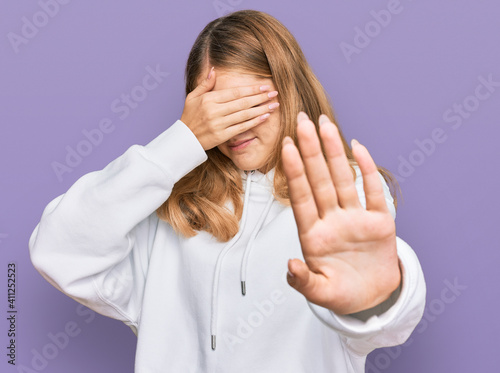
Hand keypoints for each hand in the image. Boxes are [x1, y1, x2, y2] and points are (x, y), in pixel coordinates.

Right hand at [180, 68, 277, 149]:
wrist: (184, 139)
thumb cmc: (189, 116)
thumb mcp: (193, 97)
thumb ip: (205, 84)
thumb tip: (214, 70)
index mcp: (209, 99)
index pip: (235, 92)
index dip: (251, 89)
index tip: (264, 86)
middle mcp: (215, 111)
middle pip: (242, 102)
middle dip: (260, 97)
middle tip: (274, 93)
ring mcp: (219, 124)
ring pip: (244, 115)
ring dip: (261, 109)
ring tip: (274, 105)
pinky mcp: (222, 136)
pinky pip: (241, 128)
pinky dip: (254, 122)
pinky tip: (265, 117)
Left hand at [281, 111, 400, 314]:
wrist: (371, 299)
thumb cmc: (341, 294)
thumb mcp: (320, 292)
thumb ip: (303, 281)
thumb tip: (290, 265)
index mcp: (314, 235)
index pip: (301, 196)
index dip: (294, 171)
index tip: (285, 146)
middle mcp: (333, 220)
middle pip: (319, 179)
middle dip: (310, 150)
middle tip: (302, 121)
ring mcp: (356, 218)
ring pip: (343, 179)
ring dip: (334, 152)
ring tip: (324, 124)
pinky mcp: (380, 222)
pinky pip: (373, 191)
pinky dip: (367, 169)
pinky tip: (357, 146)